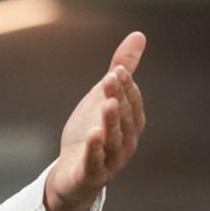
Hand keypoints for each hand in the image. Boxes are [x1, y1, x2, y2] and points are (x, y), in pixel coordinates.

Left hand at [46, 32, 146, 209]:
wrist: (71, 175)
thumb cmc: (90, 133)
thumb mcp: (102, 98)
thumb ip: (121, 69)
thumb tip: (138, 35)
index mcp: (131, 123)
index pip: (132, 102)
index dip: (126, 86)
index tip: (116, 69)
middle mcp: (126, 142)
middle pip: (123, 118)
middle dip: (118, 98)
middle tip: (110, 78)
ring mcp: (111, 160)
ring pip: (113, 139)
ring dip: (110, 121)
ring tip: (106, 103)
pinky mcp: (92, 175)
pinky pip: (95, 161)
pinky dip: (95, 149)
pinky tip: (92, 135)